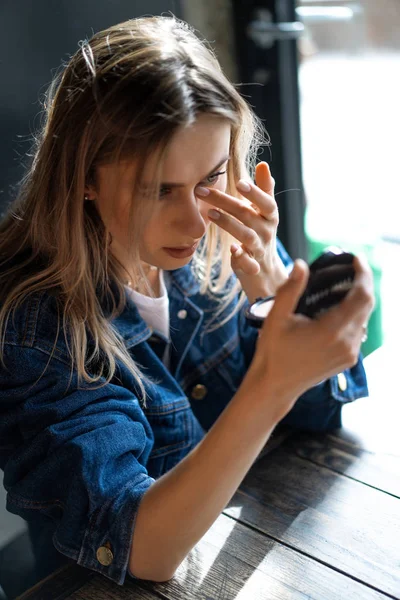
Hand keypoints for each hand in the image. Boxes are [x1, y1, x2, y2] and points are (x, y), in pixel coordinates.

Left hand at [196, 162, 287, 302]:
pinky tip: (231, 250)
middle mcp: (266, 232)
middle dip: (226, 202)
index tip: (239, 182)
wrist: (268, 274)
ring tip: (211, 214)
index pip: (266, 202)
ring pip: (247, 236)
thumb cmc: (262, 236)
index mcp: (269, 217)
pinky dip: (241, 257)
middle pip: (247, 215)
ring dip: (229, 224)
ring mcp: (260, 251)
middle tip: (202, 190)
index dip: (255, 192)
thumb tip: (263, 164)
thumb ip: (264, 190)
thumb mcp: (266, 214)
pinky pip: (249, 264)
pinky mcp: (252, 268)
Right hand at [248, 254, 374, 418]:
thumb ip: (290, 289)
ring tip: (345, 284)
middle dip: (364, 282)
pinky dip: (355, 315)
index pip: (361, 296)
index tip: (356, 259)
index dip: (363, 274)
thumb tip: (301, 264)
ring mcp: (350, 353)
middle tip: (352, 267)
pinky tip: (340, 308)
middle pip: (368, 305)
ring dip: (360, 299)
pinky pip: (359, 331)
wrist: (275, 385)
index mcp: (331, 330)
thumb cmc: (273, 351)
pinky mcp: (348, 359)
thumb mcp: (276, 317)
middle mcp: (346, 343)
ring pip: (365, 318)